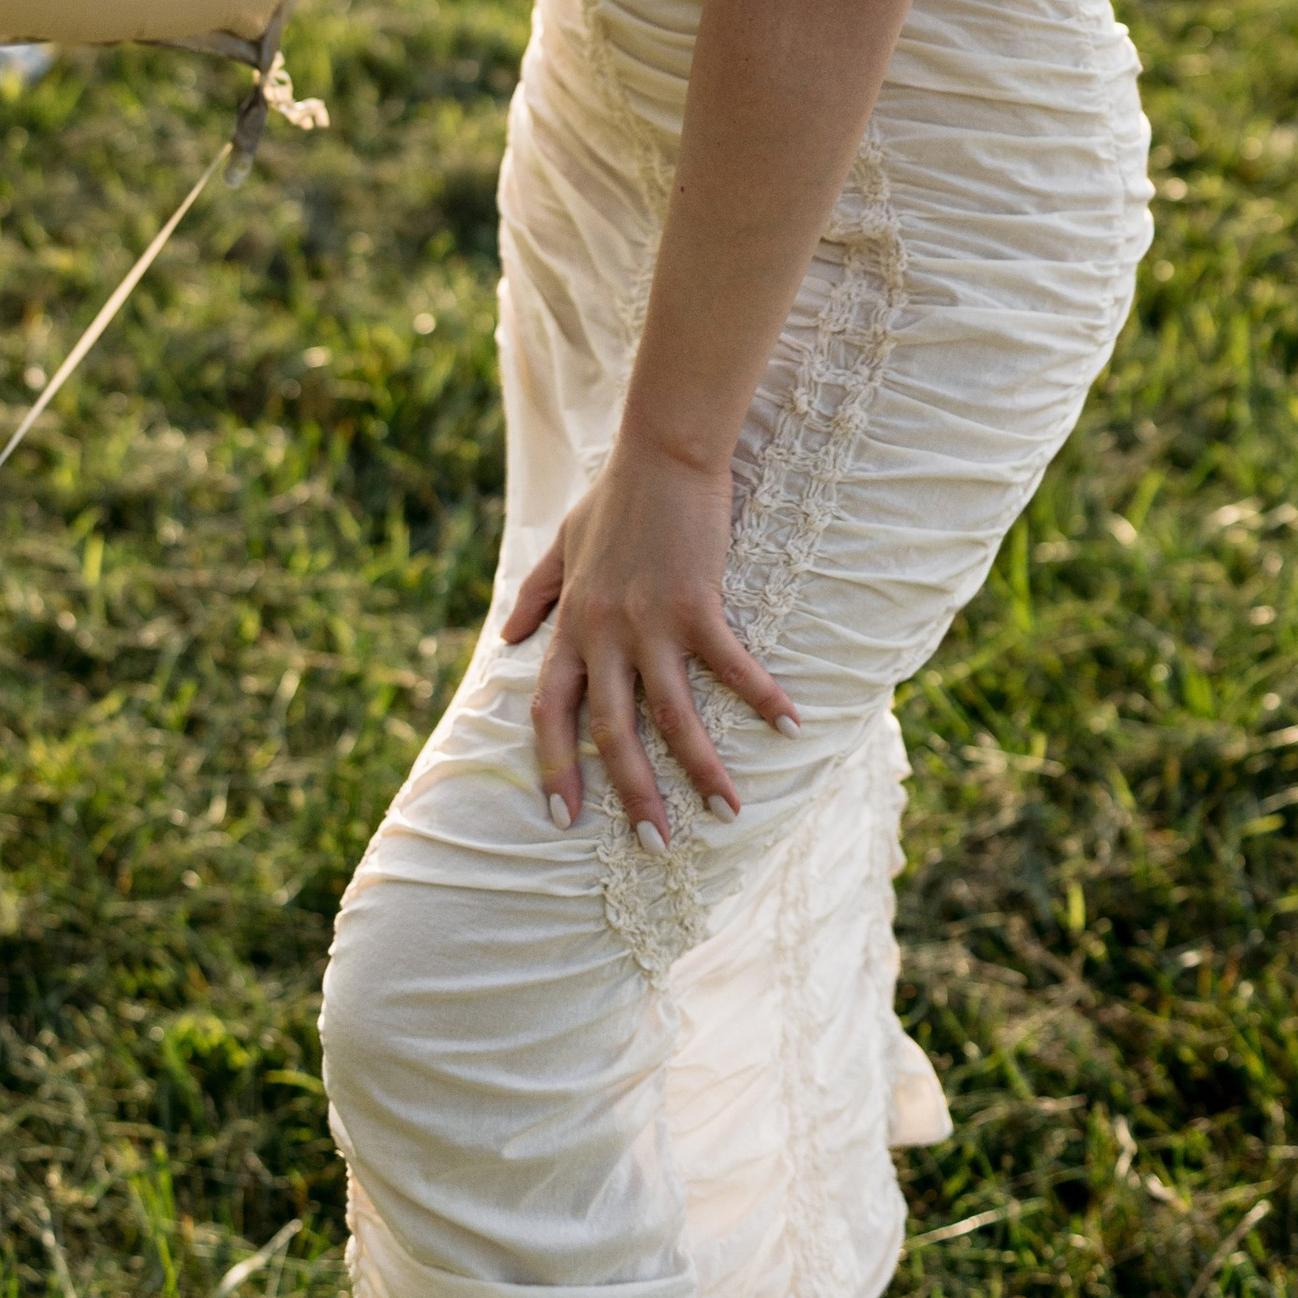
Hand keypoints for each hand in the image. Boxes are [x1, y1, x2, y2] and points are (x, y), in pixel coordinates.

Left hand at [503, 440, 797, 842]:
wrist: (661, 452)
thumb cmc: (615, 496)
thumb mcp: (561, 544)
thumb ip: (535, 593)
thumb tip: (507, 637)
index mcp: (573, 625)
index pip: (550, 710)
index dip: (553, 765)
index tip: (562, 815)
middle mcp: (605, 632)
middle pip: (612, 730)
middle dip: (632, 793)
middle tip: (655, 846)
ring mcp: (650, 621)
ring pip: (672, 714)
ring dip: (701, 769)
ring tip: (727, 813)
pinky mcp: (695, 603)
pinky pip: (730, 664)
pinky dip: (761, 697)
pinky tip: (790, 727)